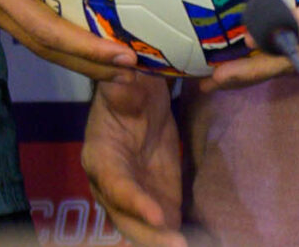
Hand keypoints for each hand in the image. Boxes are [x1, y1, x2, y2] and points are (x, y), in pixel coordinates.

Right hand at [82, 71, 184, 246]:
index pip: (115, 185)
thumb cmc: (129, 89)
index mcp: (100, 157)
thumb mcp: (126, 83)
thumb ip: (122, 85)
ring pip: (143, 229)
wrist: (143, 101)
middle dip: (150, 235)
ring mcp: (134, 199)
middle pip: (127, 218)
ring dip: (162, 242)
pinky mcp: (156, 203)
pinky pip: (164, 227)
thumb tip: (125, 68)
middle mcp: (112, 186)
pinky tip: (198, 243)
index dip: (135, 202)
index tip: (159, 216)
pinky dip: (175, 237)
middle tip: (177, 246)